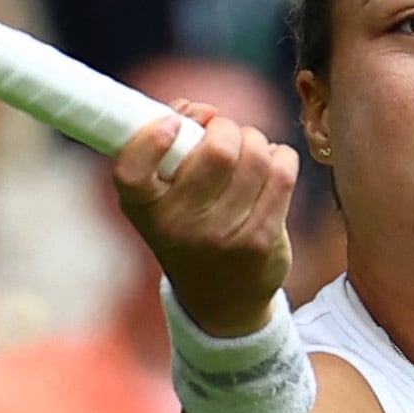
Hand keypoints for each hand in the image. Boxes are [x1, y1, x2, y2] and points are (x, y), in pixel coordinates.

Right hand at [119, 113, 302, 338]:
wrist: (219, 301)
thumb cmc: (188, 226)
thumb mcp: (161, 195)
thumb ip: (170, 142)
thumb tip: (203, 112)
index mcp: (143, 209)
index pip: (131, 171)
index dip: (150, 139)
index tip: (171, 124)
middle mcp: (179, 226)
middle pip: (218, 149)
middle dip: (227, 129)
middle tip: (226, 136)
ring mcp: (222, 236)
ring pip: (256, 154)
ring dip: (256, 141)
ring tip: (249, 152)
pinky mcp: (261, 241)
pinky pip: (282, 172)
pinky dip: (281, 157)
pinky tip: (272, 166)